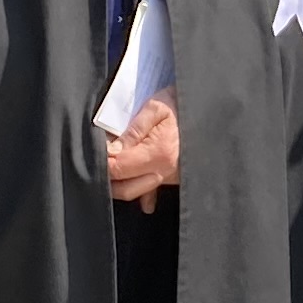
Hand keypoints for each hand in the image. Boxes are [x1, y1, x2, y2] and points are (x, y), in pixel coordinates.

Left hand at [106, 93, 180, 208]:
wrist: (206, 108)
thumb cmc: (180, 104)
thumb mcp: (155, 108)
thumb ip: (132, 130)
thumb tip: (112, 150)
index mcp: (158, 153)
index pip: (119, 168)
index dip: (103, 161)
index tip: (96, 150)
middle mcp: (164, 171)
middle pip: (124, 188)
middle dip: (107, 178)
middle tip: (98, 162)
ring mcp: (170, 177)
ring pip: (136, 192)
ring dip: (119, 185)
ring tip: (111, 169)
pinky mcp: (173, 178)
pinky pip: (152, 193)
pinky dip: (143, 196)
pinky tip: (138, 197)